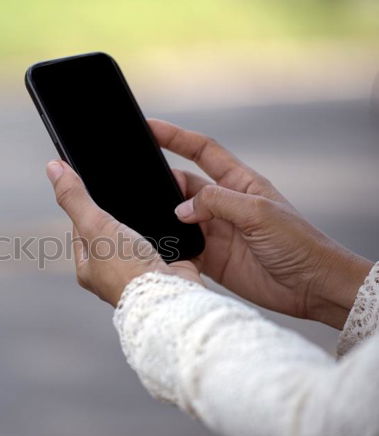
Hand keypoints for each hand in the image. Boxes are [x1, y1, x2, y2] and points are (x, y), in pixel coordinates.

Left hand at [45, 160, 201, 306]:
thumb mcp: (94, 226)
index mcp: (89, 267)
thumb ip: (75, 197)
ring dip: (152, 220)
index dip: (88, 205)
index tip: (95, 184)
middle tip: (131, 192)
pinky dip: (175, 231)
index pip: (83, 228)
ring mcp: (142, 271)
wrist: (170, 297)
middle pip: (114, 230)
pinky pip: (172, 242)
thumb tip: (52, 168)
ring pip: (144, 236)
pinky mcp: (170, 269)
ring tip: (156, 205)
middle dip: (125, 212)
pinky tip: (177, 218)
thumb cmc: (128, 271)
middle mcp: (114, 272)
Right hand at [149, 119, 371, 328]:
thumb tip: (180, 209)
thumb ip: (217, 202)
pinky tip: (158, 246)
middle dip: (163, 184)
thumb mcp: (258, 212)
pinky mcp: (211, 258)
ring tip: (147, 219)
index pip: (202, 151)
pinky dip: (169, 247)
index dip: (175, 137)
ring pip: (178, 217)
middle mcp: (225, 204)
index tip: (149, 127)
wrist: (312, 287)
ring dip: (164, 218)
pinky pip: (182, 248)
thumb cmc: (298, 244)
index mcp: (240, 183)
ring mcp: (216, 232)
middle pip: (184, 185)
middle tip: (145, 189)